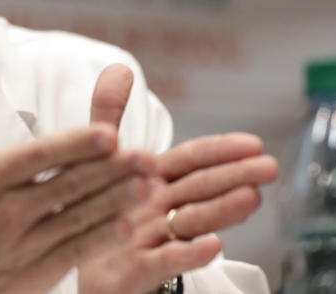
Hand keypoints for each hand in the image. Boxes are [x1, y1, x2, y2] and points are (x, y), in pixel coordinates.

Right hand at [0, 62, 156, 293]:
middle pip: (68, 187)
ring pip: (78, 218)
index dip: (75, 146)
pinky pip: (74, 250)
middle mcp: (4, 213)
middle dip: (111, 171)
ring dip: (116, 200)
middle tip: (147, 154)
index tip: (108, 133)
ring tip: (148, 183)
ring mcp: (21, 245)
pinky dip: (102, 236)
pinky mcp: (31, 272)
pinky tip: (127, 222)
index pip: (36, 159)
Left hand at [77, 64, 279, 293]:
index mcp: (151, 180)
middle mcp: (157, 208)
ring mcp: (151, 239)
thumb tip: (120, 65)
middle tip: (269, 168)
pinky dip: (187, 254)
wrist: (66, 255)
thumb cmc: (92, 205)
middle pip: (199, 190)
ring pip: (189, 222)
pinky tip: (213, 246)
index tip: (254, 142)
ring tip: (251, 198)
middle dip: (234, 177)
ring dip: (221, 212)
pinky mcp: (137, 270)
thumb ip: (108, 113)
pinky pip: (163, 262)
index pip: (191, 161)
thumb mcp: (96, 155)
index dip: (219, 151)